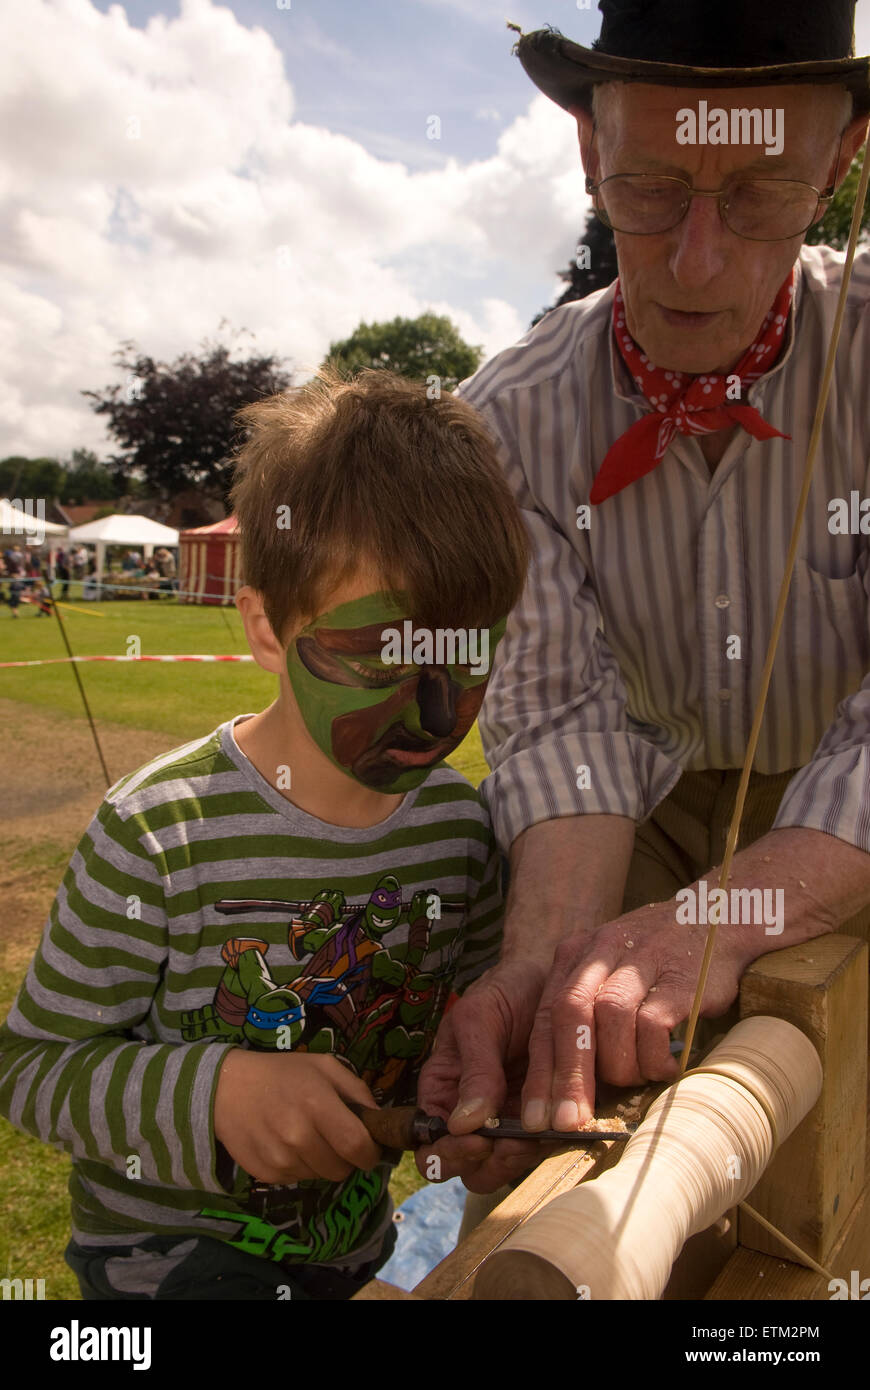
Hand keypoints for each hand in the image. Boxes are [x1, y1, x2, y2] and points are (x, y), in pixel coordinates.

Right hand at [214, 1050, 381, 1182]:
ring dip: (321, 1162)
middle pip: (341, 1169)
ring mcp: (280, 1159)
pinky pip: (297, 1180)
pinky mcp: (266, 1175)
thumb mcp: (325, 1067)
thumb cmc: (282, 1073)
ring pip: (320, 1176)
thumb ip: (358, 1091)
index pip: (358, 1148)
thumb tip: (380, 1121)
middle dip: (346, 1158)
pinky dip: (299, 1167)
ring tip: (305, 1135)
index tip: (369, 1148)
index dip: (370, 1153)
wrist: (226, 1088)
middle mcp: (299, 1137)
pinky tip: (285, 1144)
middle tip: (333, 1137)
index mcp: (318, 1105)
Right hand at [414, 960, 555, 1192]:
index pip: (431, 1147)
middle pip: (468, 1168)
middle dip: (489, 1162)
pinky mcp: (545, 1120)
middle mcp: (471, 1114)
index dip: (449, 1154)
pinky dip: (550, 1146)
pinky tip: (563, 1124)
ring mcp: (509, 1120)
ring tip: (541, 1133)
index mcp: (443, 1091)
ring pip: (504, 1168)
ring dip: (520, 1159)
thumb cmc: (506, 990)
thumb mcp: (481, 1019)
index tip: (478, 1140)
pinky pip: (541, 1150)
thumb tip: (462, 1125)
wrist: (553, 974)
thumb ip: (474, 1069)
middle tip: (515, 1141)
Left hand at [521, 901, 750, 1129]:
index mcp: (575, 955)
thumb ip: (584, 1016)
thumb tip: (562, 1090)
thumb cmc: (656, 961)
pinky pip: (653, 1024)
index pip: (546, 1018)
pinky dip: (654, 1057)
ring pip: (610, 1018)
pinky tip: (664, 1067)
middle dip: (568, 1076)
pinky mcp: (679, 977)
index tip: (538, 1119)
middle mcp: (601, 951)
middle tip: (569, 1122)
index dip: (541, 1072)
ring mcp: (640, 960)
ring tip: (634, 1080)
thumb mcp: (610, 973)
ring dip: (619, 1064)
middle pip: (569, 1015)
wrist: (718, 919)